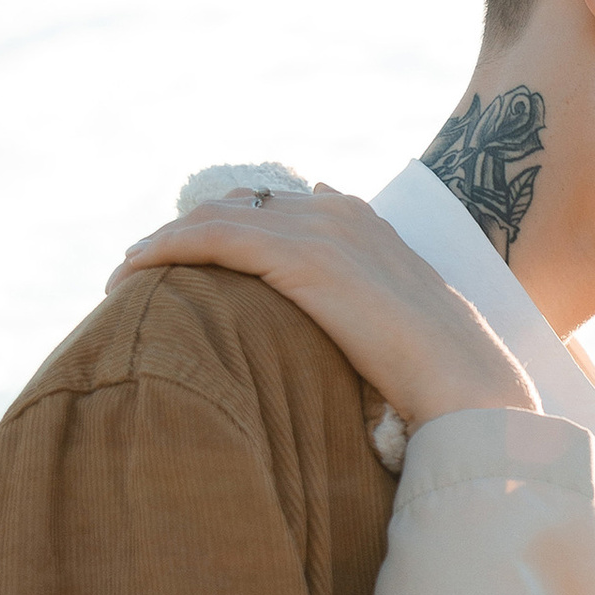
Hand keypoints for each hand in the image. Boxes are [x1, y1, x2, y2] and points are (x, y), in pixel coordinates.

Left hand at [110, 187, 541, 424]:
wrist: (469, 389)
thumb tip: (336, 316)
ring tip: (125, 278)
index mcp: (363, 222)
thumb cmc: (440, 378)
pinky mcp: (299, 259)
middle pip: (234, 205)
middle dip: (183, 233)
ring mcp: (320, 230)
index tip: (186, 264)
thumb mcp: (398, 329)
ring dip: (161, 243)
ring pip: (213, 218)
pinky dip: (164, 250)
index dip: (223, 229)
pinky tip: (130, 275)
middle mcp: (337, 212)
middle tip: (140, 274)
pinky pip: (210, 239)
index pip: (272, 207)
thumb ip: (363, 306)